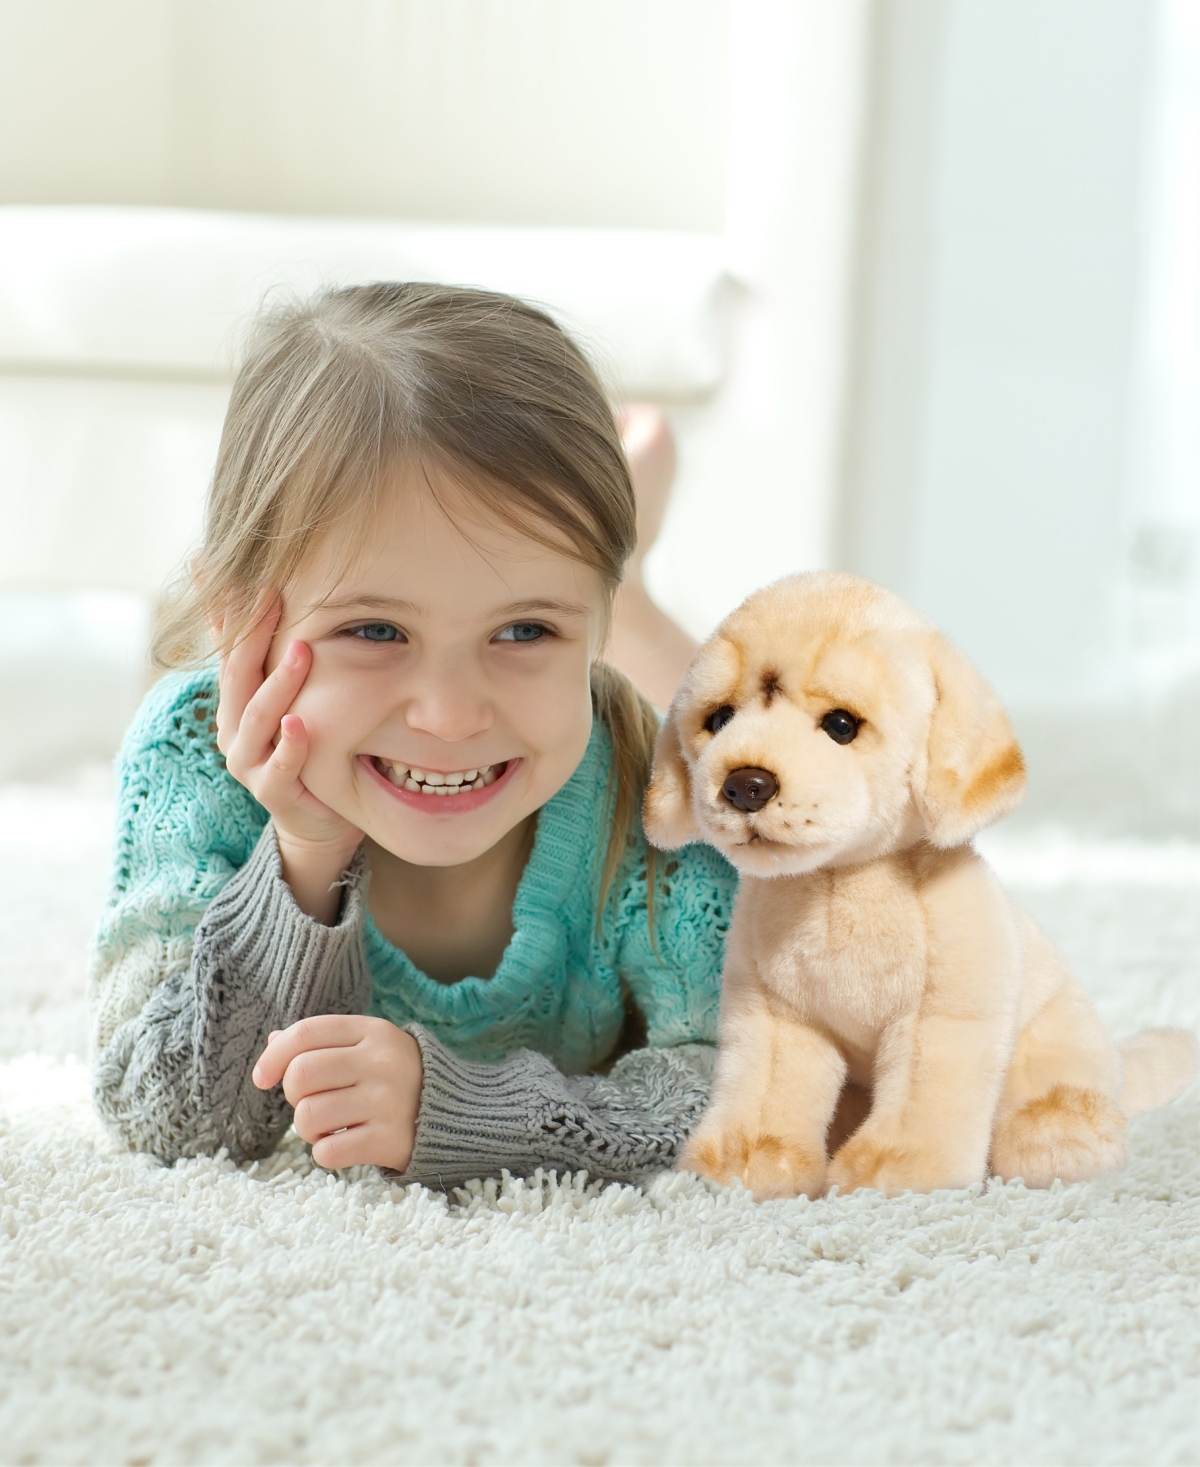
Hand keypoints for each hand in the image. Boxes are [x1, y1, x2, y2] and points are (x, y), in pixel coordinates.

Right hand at [216, 600, 361, 918]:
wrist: (316, 819)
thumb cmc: (304, 749)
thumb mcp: (286, 700)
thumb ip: (275, 659)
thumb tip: (267, 597)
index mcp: (235, 702)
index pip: (228, 646)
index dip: (229, 609)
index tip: (228, 568)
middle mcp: (233, 728)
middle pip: (239, 674)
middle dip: (254, 632)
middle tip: (272, 594)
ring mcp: (249, 762)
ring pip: (258, 717)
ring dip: (280, 682)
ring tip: (301, 650)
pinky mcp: (273, 793)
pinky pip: (280, 768)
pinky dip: (290, 746)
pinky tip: (299, 724)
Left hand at [252, 1015, 422, 1172]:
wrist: (457, 1112)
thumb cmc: (399, 1076)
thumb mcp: (369, 1045)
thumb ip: (324, 1041)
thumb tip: (273, 1041)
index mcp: (373, 1032)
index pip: (306, 1032)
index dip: (274, 1055)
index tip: (263, 1078)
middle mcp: (380, 1062)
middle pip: (301, 1074)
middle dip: (294, 1095)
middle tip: (313, 1101)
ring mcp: (387, 1101)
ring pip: (309, 1116)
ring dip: (308, 1128)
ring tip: (330, 1126)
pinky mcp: (390, 1140)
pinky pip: (328, 1152)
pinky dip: (325, 1153)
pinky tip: (344, 1143)